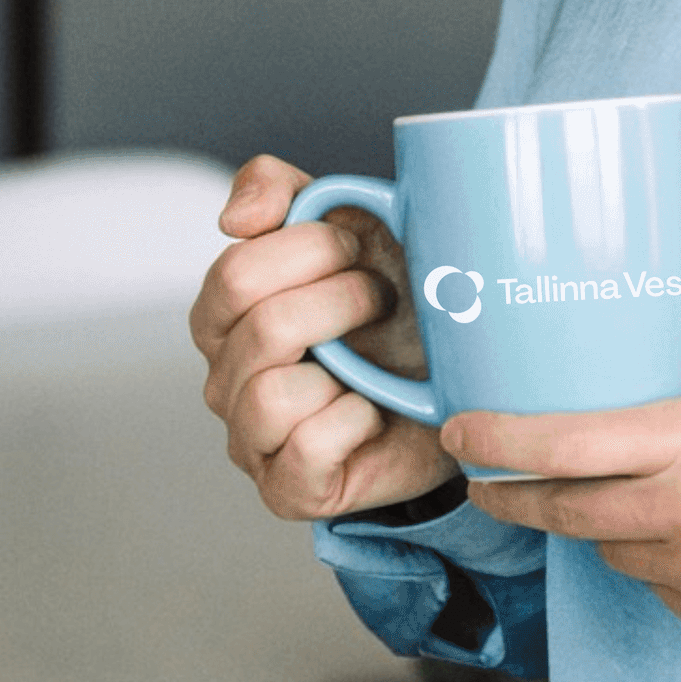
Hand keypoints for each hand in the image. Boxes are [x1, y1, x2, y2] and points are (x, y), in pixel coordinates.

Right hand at [189, 154, 456, 522]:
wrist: (456, 386)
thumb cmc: (395, 308)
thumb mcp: (349, 225)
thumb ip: (282, 192)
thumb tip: (235, 217)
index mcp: (224, 315)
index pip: (236, 272)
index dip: (312, 250)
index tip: (359, 248)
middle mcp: (224, 379)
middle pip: (262, 327)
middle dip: (343, 301)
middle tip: (383, 299)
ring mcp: (251, 439)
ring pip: (271, 395)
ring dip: (346, 366)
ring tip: (375, 362)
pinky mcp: (287, 489)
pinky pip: (305, 449)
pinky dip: (353, 424)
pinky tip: (373, 412)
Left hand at [453, 346, 680, 645]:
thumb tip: (641, 344)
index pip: (564, 442)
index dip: (498, 439)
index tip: (460, 431)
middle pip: (561, 507)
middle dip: (515, 492)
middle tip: (487, 476)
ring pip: (607, 549)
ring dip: (598, 524)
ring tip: (628, 496)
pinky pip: (653, 587)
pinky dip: (653, 561)